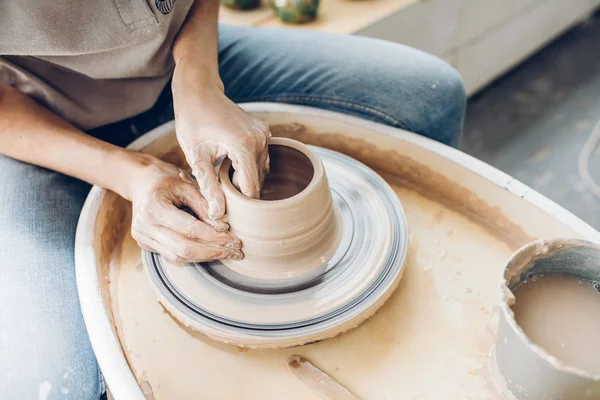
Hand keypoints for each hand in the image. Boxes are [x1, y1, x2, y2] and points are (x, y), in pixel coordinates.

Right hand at [129, 155, 242, 262]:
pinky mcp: (146, 244)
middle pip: (183, 248)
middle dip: (212, 252)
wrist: (140, 181)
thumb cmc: (166, 179)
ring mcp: (143, 237)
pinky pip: (172, 256)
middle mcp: (144, 226)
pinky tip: (210, 253)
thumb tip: (223, 228)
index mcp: (154, 207)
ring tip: (227, 254)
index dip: (214, 236)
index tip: (234, 240)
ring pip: (178, 257)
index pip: (189, 228)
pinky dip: (193, 256)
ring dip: (204, 257)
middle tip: (235, 252)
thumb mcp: (187, 185)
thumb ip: (204, 205)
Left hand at [172, 63, 270, 219]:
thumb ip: (208, 186)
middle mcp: (260, 140)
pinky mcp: (264, 133)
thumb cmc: (192, 122)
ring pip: (261, 172)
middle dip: (241, 193)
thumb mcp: (196, 157)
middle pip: (258, 182)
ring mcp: (265, 135)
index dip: (240, 204)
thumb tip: (218, 215)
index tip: (226, 212)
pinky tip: (230, 168)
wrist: (199, 91)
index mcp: (245, 147)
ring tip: (222, 180)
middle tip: (220, 197)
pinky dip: (248, 169)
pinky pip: (261, 160)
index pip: (251, 189)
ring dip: (245, 181)